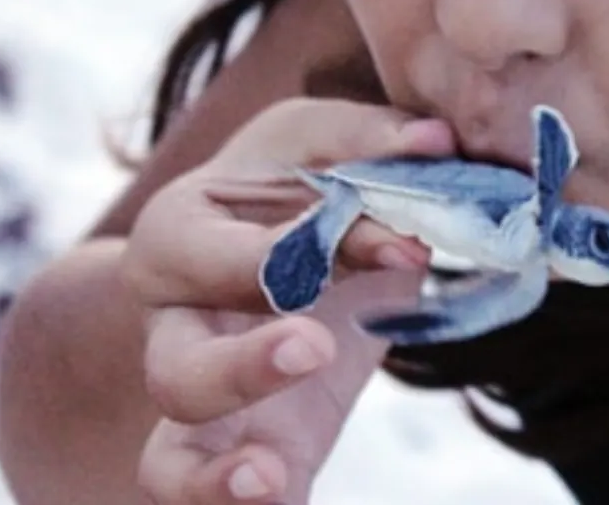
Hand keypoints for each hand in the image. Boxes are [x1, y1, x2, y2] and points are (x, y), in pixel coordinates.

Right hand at [120, 98, 455, 503]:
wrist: (272, 254)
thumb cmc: (289, 187)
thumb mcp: (320, 145)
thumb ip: (372, 142)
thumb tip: (438, 140)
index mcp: (180, 237)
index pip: (233, 252)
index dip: (319, 250)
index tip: (407, 246)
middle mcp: (172, 328)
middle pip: (175, 370)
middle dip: (238, 368)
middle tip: (315, 346)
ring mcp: (202, 406)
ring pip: (170, 461)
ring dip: (210, 481)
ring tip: (267, 480)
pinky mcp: (250, 453)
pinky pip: (227, 501)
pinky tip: (287, 503)